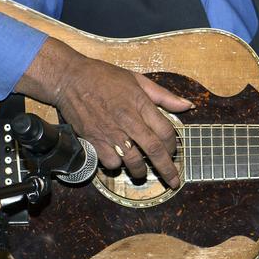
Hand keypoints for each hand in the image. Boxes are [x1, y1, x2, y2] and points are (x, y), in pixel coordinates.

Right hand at [16, 37, 191, 185]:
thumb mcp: (137, 79)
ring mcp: (110, 131)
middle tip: (173, 181)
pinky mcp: (94, 139)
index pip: (165, 131)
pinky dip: (117, 166)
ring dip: (141, 171)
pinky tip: (118, 160)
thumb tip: (188, 105)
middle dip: (166, 169)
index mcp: (140, 104)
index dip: (172, 145)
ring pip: (133, 160)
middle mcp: (128, 120)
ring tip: (142, 172)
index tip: (173, 151)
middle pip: (153, 150)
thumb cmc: (104, 77)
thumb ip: (164, 96)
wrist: (69, 78)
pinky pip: (111, 162)